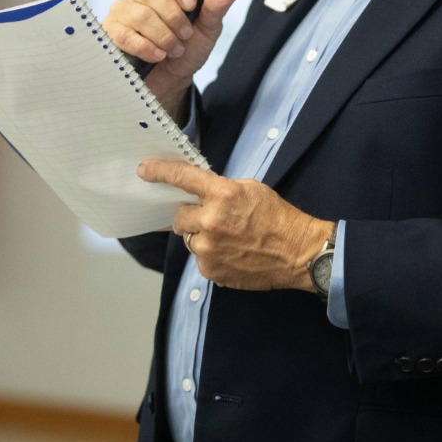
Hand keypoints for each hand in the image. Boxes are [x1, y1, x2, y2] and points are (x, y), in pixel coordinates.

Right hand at [102, 0, 239, 117]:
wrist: (169, 81)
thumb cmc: (187, 51)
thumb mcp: (206, 31)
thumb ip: (215, 9)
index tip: (191, 5)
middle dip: (173, 17)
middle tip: (185, 36)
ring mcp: (122, 11)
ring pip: (139, 14)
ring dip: (162, 35)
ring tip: (173, 50)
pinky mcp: (110, 31)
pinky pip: (124, 34)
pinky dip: (146, 47)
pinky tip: (157, 55)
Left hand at [139, 160, 333, 291]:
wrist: (297, 252)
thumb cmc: (277, 216)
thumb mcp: (251, 188)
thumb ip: (221, 189)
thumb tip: (199, 192)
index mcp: (222, 195)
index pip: (182, 179)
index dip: (160, 172)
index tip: (144, 170)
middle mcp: (210, 221)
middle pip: (179, 216)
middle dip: (190, 215)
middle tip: (210, 218)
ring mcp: (208, 249)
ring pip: (189, 239)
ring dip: (201, 236)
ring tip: (227, 239)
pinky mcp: (210, 270)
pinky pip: (200, 258)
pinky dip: (211, 255)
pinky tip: (232, 253)